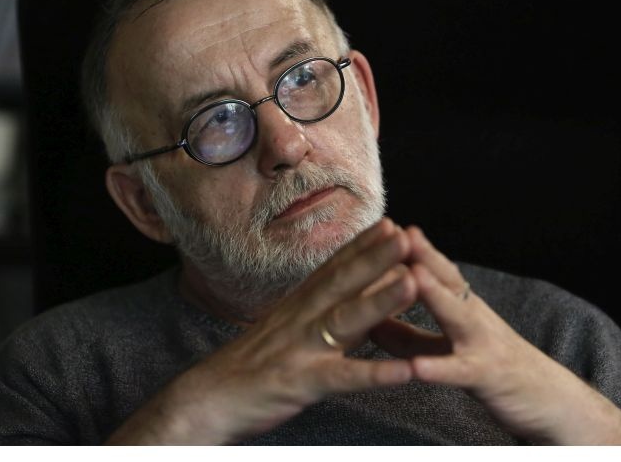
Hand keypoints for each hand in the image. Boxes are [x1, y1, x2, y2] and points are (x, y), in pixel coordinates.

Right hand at [107, 218, 421, 444]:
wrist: (208, 397)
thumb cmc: (253, 364)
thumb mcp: (288, 330)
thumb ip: (323, 313)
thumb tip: (357, 296)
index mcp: (298, 306)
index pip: (332, 268)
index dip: (361, 245)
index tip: (390, 223)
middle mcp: (300, 319)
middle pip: (341, 283)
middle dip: (375, 257)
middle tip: (406, 235)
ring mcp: (300, 349)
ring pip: (344, 320)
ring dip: (379, 301)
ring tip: (412, 283)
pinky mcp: (300, 382)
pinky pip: (342, 378)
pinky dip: (374, 374)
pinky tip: (405, 372)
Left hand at [370, 227, 620, 444]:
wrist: (549, 401)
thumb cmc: (492, 368)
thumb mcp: (446, 348)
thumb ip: (407, 336)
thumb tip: (368, 320)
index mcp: (462, 307)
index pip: (435, 270)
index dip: (412, 249)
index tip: (385, 227)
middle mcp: (474, 316)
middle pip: (448, 280)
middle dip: (424, 255)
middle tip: (399, 231)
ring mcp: (482, 343)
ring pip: (458, 315)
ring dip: (435, 294)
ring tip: (412, 276)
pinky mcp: (488, 376)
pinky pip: (461, 371)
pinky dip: (439, 368)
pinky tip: (417, 368)